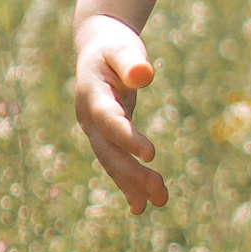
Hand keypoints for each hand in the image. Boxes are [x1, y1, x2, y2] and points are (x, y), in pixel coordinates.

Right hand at [74, 14, 166, 210]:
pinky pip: (115, 165)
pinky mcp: (106, 138)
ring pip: (112, 163)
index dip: (128, 138)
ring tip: (160, 202)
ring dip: (133, 185)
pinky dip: (127, 185)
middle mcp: (89, 118)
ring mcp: (95, 131)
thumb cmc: (114, 46)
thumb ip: (132, 61)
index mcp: (93, 95)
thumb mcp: (123, 48)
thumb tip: (144, 74)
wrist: (96, 49)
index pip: (110, 121)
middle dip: (133, 173)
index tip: (151, 154)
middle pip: (110, 151)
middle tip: (161, 190)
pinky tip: (141, 206)